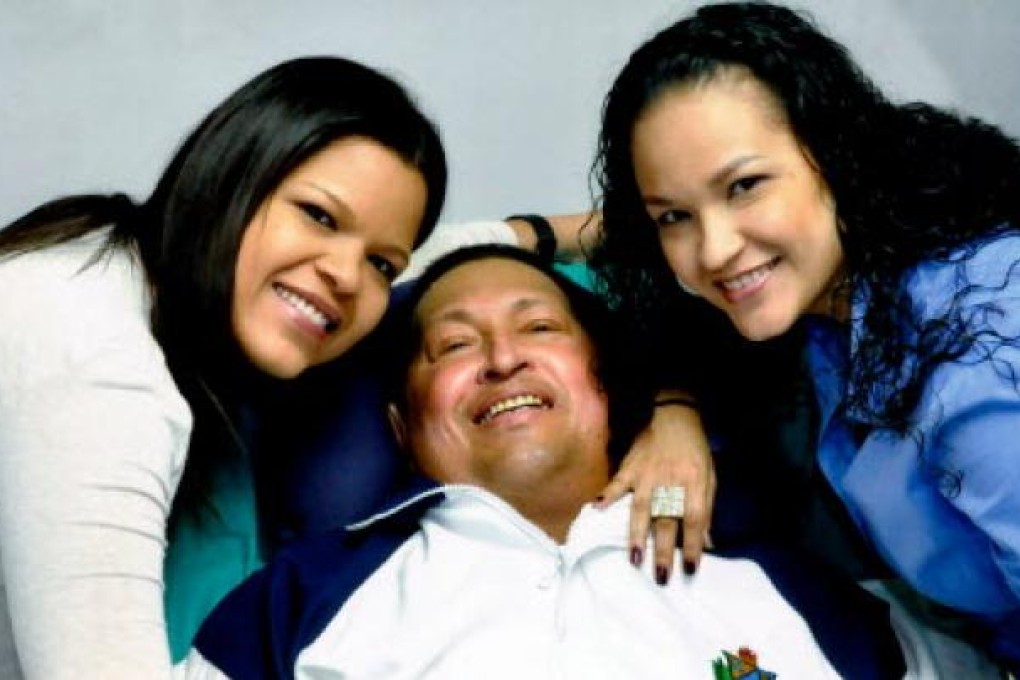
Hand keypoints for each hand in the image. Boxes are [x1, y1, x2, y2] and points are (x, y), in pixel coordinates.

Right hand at [596, 401, 715, 584]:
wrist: (674, 415)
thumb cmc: (694, 450)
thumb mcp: (709, 477)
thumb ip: (706, 509)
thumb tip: (706, 543)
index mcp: (695, 483)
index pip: (695, 517)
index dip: (694, 544)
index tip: (691, 568)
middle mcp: (671, 481)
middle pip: (667, 519)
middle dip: (664, 549)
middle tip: (661, 576)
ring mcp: (647, 474)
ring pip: (641, 508)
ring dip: (637, 534)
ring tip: (634, 559)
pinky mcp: (630, 467)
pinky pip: (617, 483)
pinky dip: (607, 496)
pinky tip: (597, 510)